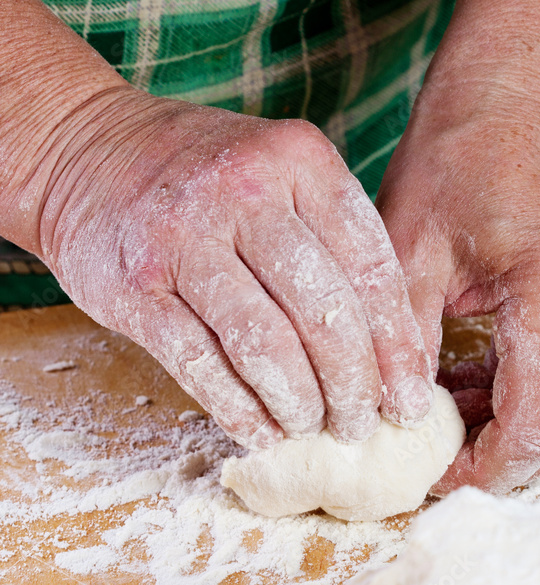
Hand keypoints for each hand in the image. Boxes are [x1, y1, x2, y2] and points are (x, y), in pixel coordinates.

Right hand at [36, 88, 430, 447]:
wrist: (84, 152)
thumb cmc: (204, 177)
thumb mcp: (279, 174)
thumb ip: (331, 241)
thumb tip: (386, 353)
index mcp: (298, 161)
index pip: (370, 267)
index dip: (396, 346)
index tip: (410, 398)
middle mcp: (243, 192)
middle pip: (322, 313)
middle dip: (352, 386)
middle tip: (361, 425)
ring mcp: (183, 238)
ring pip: (264, 345)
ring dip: (298, 403)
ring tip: (314, 427)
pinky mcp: (134, 288)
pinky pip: (200, 365)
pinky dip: (239, 410)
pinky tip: (262, 432)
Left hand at [376, 92, 539, 492]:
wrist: (512, 99)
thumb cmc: (458, 158)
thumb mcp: (408, 252)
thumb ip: (403, 344)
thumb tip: (391, 421)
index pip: (531, 430)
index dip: (477, 470)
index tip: (425, 474)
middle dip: (497, 465)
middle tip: (430, 459)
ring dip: (507, 435)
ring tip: (439, 418)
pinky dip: (519, 403)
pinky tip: (464, 386)